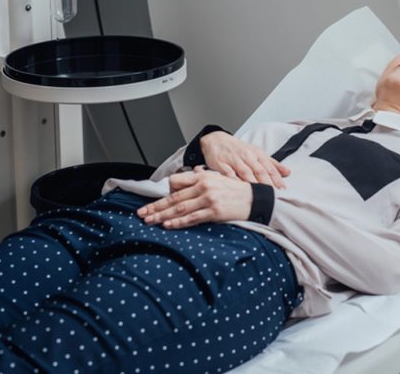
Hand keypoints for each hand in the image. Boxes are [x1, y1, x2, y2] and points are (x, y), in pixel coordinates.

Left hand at [138, 167, 252, 228]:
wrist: (257, 199)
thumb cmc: (238, 190)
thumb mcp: (220, 178)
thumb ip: (204, 176)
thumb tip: (193, 174)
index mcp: (203, 177)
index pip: (177, 183)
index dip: (164, 194)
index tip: (153, 202)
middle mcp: (204, 187)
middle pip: (174, 197)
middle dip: (156, 206)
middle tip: (142, 213)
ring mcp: (209, 199)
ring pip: (180, 208)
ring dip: (162, 216)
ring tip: (149, 221)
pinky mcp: (214, 211)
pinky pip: (192, 218)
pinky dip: (178, 222)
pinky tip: (168, 225)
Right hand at [200, 131, 289, 187]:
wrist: (216, 140)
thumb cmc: (238, 149)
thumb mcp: (257, 153)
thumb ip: (272, 164)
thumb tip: (287, 172)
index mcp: (257, 154)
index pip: (270, 168)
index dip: (277, 179)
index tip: (282, 190)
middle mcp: (247, 156)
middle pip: (259, 171)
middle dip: (268, 184)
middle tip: (273, 195)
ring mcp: (234, 160)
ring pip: (246, 172)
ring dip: (253, 184)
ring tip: (259, 195)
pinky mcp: (221, 164)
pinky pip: (228, 173)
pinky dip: (234, 181)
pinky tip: (238, 189)